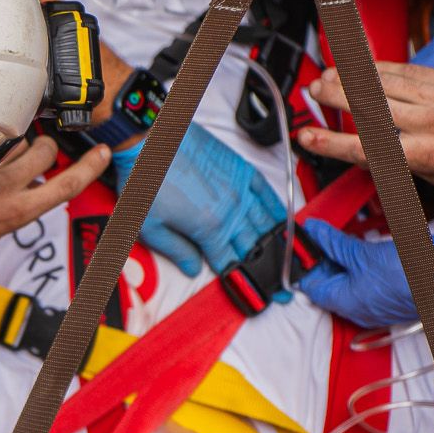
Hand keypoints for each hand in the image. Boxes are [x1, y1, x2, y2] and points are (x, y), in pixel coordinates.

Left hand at [109, 123, 284, 276]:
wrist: (149, 138)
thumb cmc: (145, 179)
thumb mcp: (150, 226)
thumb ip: (176, 250)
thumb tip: (193, 269)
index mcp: (208, 229)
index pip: (230, 262)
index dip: (244, 281)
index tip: (258, 294)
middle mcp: (230, 211)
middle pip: (253, 246)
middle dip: (268, 269)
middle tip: (283, 287)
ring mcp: (239, 189)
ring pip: (265, 222)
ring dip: (277, 244)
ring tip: (288, 260)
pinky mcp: (240, 169)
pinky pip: (266, 192)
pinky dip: (277, 209)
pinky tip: (283, 220)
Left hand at [297, 219, 433, 326]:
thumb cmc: (407, 272)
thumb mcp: (362, 253)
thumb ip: (334, 243)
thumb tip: (314, 232)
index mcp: (344, 303)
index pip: (310, 287)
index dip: (305, 265)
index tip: (304, 246)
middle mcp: (358, 310)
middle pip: (330, 285)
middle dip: (325, 261)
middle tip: (324, 239)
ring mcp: (376, 307)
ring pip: (350, 284)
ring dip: (345, 263)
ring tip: (347, 243)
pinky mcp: (391, 300)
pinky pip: (369, 285)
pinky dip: (364, 269)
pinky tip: (368, 253)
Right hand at [298, 62, 433, 187]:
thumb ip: (405, 164)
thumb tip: (373, 157)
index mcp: (428, 153)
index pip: (368, 148)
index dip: (331, 143)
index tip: (307, 138)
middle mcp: (431, 121)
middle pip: (370, 106)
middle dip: (335, 97)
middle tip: (312, 93)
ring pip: (384, 82)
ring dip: (350, 78)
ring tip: (326, 76)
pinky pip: (405, 70)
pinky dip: (378, 68)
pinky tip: (361, 66)